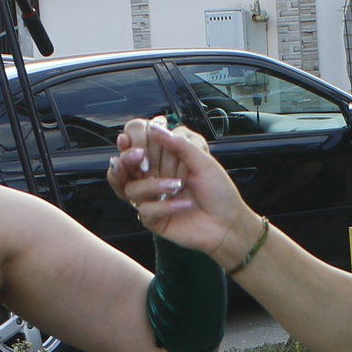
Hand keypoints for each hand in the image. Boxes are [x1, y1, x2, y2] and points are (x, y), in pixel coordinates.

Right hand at [106, 118, 257, 266]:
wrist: (228, 224)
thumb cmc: (219, 191)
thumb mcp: (204, 161)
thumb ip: (179, 143)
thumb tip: (155, 127)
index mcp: (164, 157)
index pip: (135, 143)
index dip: (131, 140)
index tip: (137, 140)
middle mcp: (153, 176)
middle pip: (123, 164)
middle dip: (129, 158)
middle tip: (141, 157)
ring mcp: (151, 198)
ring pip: (130, 188)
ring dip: (153, 184)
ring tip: (177, 185)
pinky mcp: (153, 219)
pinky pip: (146, 210)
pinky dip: (166, 206)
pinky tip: (184, 204)